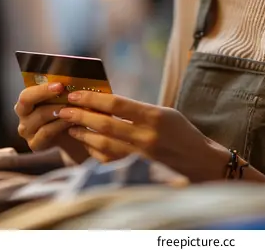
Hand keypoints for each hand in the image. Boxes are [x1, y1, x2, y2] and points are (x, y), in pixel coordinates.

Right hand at [14, 83, 88, 163]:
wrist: (74, 139)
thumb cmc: (67, 114)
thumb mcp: (63, 100)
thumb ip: (61, 90)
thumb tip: (70, 78)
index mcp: (28, 101)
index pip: (26, 94)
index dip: (42, 88)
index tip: (59, 85)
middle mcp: (24, 115)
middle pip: (26, 101)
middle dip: (45, 93)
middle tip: (64, 91)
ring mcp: (27, 131)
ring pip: (39, 116)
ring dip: (59, 109)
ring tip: (74, 105)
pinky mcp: (35, 144)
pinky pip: (46, 131)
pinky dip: (60, 124)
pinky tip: (72, 120)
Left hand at [57, 91, 229, 181]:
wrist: (200, 163)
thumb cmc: (182, 133)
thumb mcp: (165, 113)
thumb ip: (139, 110)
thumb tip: (107, 103)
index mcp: (155, 117)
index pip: (117, 103)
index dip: (93, 98)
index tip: (76, 94)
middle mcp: (146, 137)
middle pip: (105, 124)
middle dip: (80, 115)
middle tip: (64, 109)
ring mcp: (140, 157)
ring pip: (102, 144)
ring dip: (83, 134)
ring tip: (70, 126)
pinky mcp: (137, 171)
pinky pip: (108, 160)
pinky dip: (93, 151)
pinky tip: (87, 143)